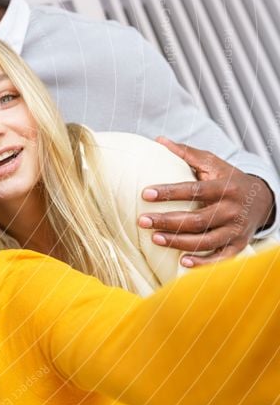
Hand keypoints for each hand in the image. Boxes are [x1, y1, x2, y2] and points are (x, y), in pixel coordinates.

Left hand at [138, 137, 274, 266]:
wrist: (262, 198)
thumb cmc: (228, 179)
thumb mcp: (212, 163)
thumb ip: (186, 153)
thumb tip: (158, 140)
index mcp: (224, 187)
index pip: (194, 190)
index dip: (169, 192)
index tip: (145, 193)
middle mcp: (231, 210)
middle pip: (197, 219)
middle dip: (168, 221)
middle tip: (142, 221)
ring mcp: (236, 230)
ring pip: (207, 241)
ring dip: (179, 242)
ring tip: (155, 239)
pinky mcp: (238, 245)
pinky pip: (221, 258)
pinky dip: (204, 263)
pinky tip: (182, 262)